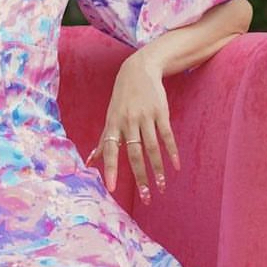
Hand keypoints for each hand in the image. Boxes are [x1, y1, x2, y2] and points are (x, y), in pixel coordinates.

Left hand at [87, 52, 179, 203]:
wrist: (138, 70)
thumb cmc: (122, 99)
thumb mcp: (109, 118)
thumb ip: (103, 142)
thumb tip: (90, 162)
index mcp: (113, 125)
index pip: (111, 151)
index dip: (111, 169)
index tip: (112, 188)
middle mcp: (128, 122)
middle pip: (134, 154)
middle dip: (140, 177)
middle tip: (146, 196)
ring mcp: (145, 117)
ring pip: (152, 147)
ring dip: (158, 168)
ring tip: (162, 185)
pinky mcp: (161, 112)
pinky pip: (167, 135)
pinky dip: (172, 152)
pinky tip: (176, 166)